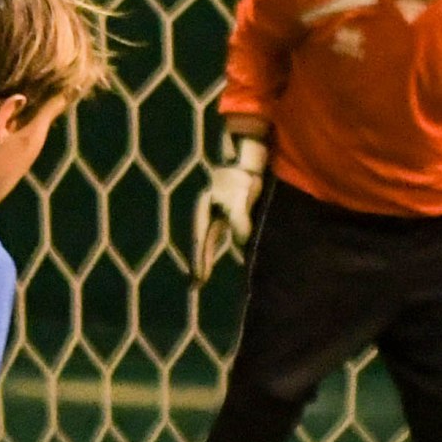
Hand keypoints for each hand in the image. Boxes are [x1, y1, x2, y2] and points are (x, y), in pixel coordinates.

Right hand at [192, 134, 267, 282]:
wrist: (246, 158)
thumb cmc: (242, 176)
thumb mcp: (241, 196)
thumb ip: (240, 217)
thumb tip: (241, 239)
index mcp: (205, 210)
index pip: (201, 240)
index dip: (201, 261)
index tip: (200, 279)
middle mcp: (207, 212)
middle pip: (201, 242)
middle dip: (200, 262)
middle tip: (196, 284)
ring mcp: (215, 212)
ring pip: (208, 239)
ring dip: (206, 256)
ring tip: (202, 276)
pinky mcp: (225, 212)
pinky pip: (217, 234)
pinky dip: (214, 246)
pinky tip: (215, 254)